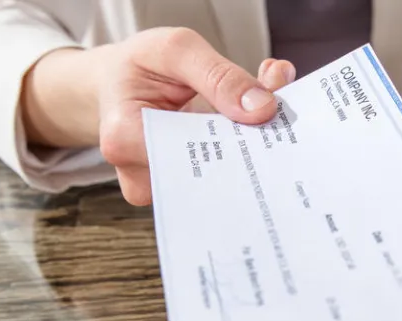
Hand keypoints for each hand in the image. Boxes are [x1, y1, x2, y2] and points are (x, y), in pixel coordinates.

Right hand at [22, 28, 295, 204]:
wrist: (120, 82)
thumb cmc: (140, 66)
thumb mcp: (175, 50)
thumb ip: (219, 76)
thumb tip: (262, 109)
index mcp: (125, 138)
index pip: (192, 153)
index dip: (237, 137)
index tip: (271, 115)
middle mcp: (144, 174)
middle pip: (214, 173)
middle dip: (252, 140)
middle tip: (281, 111)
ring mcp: (166, 187)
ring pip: (225, 177)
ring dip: (253, 142)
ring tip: (270, 105)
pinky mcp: (186, 189)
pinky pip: (226, 175)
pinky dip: (246, 146)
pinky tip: (257, 118)